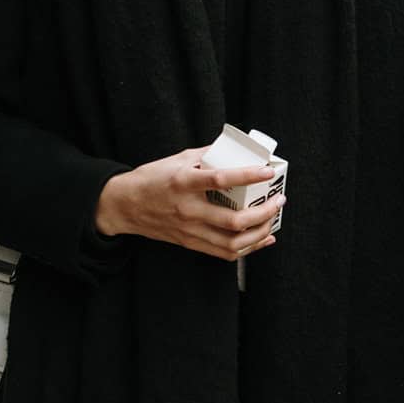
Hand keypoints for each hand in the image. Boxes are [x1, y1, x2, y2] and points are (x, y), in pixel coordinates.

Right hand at [95, 150, 282, 261]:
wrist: (125, 206)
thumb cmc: (152, 179)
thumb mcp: (177, 159)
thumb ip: (206, 155)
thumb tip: (234, 151)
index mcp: (184, 182)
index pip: (221, 180)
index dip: (248, 176)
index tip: (267, 172)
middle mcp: (188, 209)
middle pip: (234, 221)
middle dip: (263, 213)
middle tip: (278, 200)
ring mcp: (190, 230)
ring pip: (233, 242)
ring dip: (259, 233)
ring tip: (272, 220)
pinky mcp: (190, 243)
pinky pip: (224, 252)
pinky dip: (248, 247)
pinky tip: (261, 238)